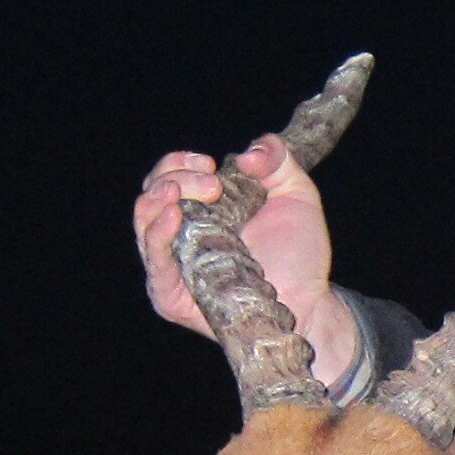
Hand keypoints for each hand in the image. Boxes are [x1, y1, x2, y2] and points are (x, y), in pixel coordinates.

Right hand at [134, 136, 364, 390]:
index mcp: (200, 208)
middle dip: (175, 178)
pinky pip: (155, 265)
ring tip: (177, 193)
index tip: (210, 163)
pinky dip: (158, 237)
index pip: (168, 176)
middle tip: (212, 185)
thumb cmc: (299, 252)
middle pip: (151, 194)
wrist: (310, 300)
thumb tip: (247, 153)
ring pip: (144, 225)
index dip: (180, 162)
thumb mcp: (296, 193)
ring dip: (157, 201)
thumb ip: (277, 159)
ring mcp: (174, 265)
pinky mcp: (172, 297)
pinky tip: (173, 218)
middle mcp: (181, 234)